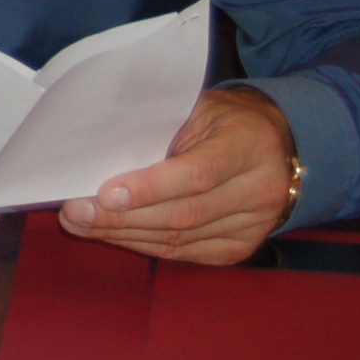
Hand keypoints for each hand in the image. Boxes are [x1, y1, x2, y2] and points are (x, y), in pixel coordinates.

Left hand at [59, 86, 293, 263]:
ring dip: (125, 234)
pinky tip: (113, 235)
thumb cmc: (230, 119)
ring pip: (180, 238)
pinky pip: (185, 251)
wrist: (284, 146)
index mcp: (248, 147)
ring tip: (81, 224)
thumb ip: (166, 130)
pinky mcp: (241, 247)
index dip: (149, 188)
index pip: (196, 174)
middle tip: (75, 211)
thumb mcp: (203, 108)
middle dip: (122, 217)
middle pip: (183, 214)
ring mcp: (254, 226)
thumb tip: (107, 156)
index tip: (105, 194)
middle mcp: (259, 191)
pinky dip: (144, 244)